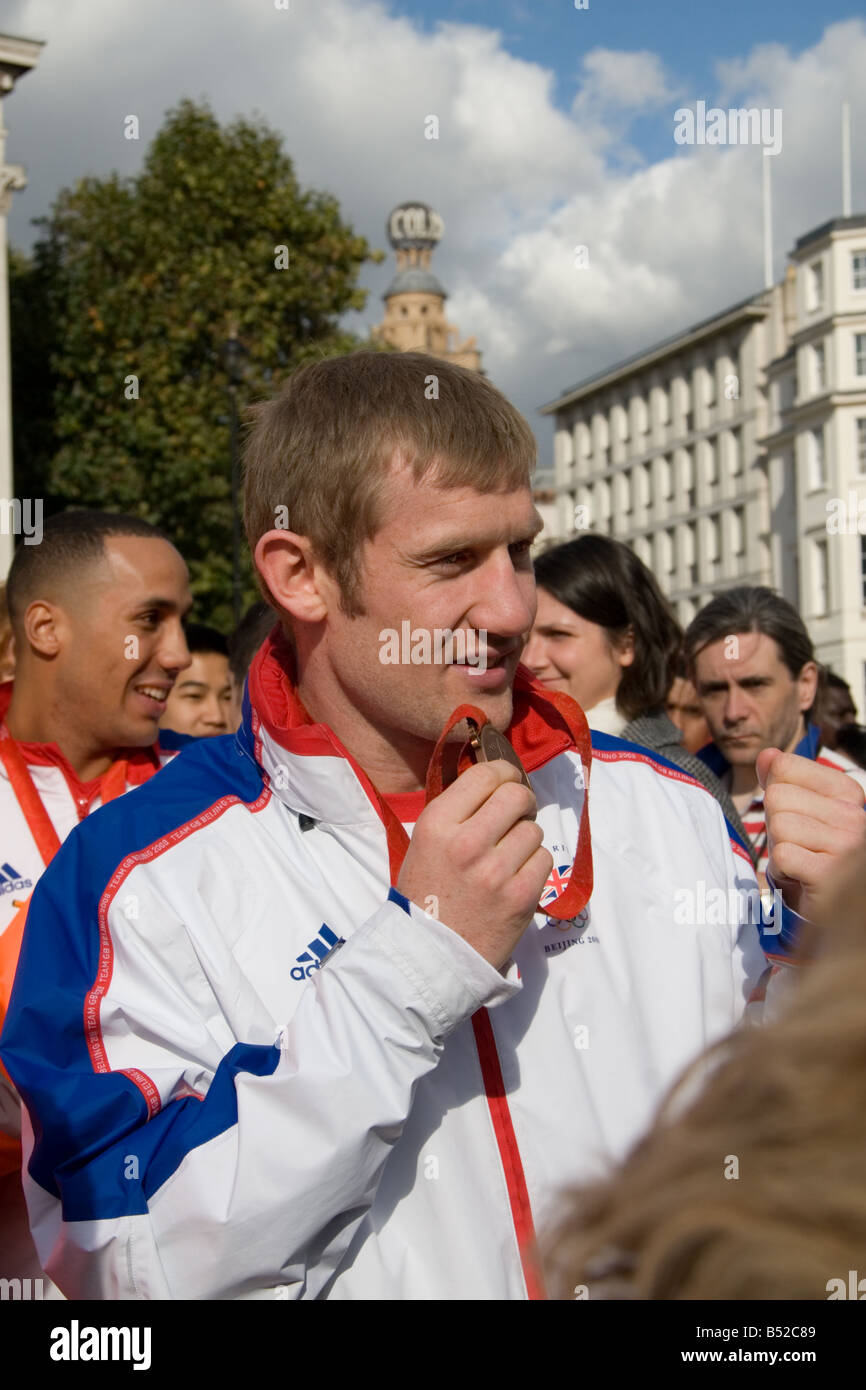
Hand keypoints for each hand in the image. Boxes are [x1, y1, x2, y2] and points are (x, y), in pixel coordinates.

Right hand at [397, 760, 551, 969]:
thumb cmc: (426, 894)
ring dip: (526, 839)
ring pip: (534, 830)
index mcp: (438, 824)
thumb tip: (499, 783)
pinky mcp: (521, 896)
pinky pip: (544, 860)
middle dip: (522, 802)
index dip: (503, 773)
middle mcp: (467, 842)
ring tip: (508, 857)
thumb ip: (458, 812)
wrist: (430, 955)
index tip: (506, 783)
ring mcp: (496, 871)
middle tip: (516, 816)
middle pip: (517, 795)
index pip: (485, 775)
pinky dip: (534, 866)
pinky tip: (515, 879)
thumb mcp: (426, 843)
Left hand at [757, 748, 865, 919]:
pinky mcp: (831, 874)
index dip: (777, 796)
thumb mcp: (796, 813)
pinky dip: (781, 871)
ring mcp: (847, 846)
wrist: (829, 910)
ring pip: (779, 824)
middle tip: (797, 847)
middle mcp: (855, 817)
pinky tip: (801, 879)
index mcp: (849, 794)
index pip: (785, 767)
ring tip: (800, 863)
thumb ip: (781, 781)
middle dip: (775, 825)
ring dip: (779, 849)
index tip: (798, 821)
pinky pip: (783, 855)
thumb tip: (767, 754)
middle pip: (777, 796)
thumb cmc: (810, 858)